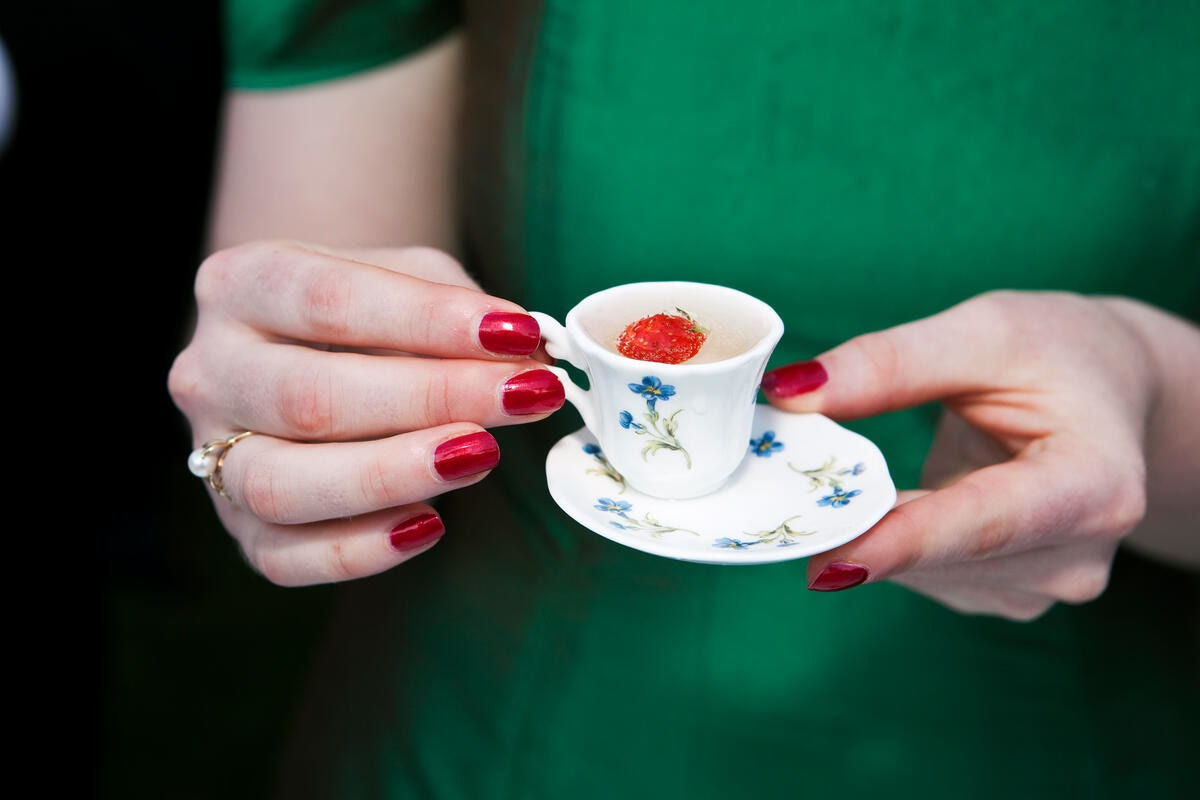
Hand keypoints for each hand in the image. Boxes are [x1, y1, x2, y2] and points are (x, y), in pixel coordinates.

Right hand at [168, 241, 562, 585]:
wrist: (306, 348)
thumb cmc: (369, 311)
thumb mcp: (408, 278)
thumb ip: (459, 310)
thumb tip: (528, 358)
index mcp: (241, 284)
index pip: (329, 299)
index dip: (428, 320)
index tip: (517, 334)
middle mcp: (209, 371)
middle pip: (308, 397)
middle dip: (431, 399)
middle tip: (525, 395)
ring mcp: (214, 455)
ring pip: (283, 484)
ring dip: (392, 475)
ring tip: (482, 455)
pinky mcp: (240, 528)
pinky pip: (286, 557)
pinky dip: (360, 550)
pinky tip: (429, 524)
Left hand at [762, 290, 1192, 619]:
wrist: (1107, 392)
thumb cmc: (1057, 351)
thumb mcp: (983, 331)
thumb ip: (889, 363)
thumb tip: (790, 394)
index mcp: (1097, 486)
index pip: (987, 524)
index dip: (904, 542)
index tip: (828, 561)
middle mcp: (1077, 556)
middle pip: (944, 554)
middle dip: (860, 525)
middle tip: (782, 495)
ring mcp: (1042, 586)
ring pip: (922, 573)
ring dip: (870, 531)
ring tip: (844, 478)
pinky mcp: (1006, 594)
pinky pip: (922, 575)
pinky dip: (886, 539)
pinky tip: (882, 501)